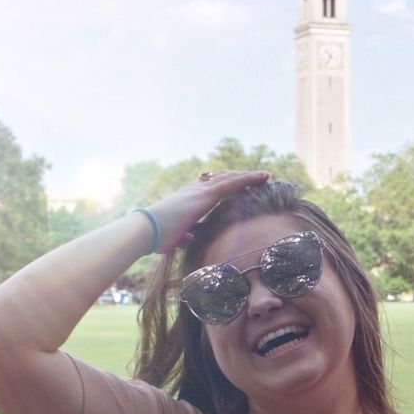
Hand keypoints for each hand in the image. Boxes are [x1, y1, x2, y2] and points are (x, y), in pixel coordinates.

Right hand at [148, 170, 269, 253]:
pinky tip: (263, 177)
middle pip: (223, 178)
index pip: (211, 187)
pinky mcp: (206, 195)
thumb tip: (188, 237)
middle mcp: (195, 189)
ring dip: (249, 176)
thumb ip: (184, 235)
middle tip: (257, 178)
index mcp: (188, 198)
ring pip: (230, 178)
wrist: (148, 231)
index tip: (239, 186)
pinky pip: (233, 183)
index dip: (226, 184)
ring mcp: (200, 190)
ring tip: (265, 175)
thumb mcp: (176, 236)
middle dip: (240, 178)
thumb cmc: (158, 237)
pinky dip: (249, 179)